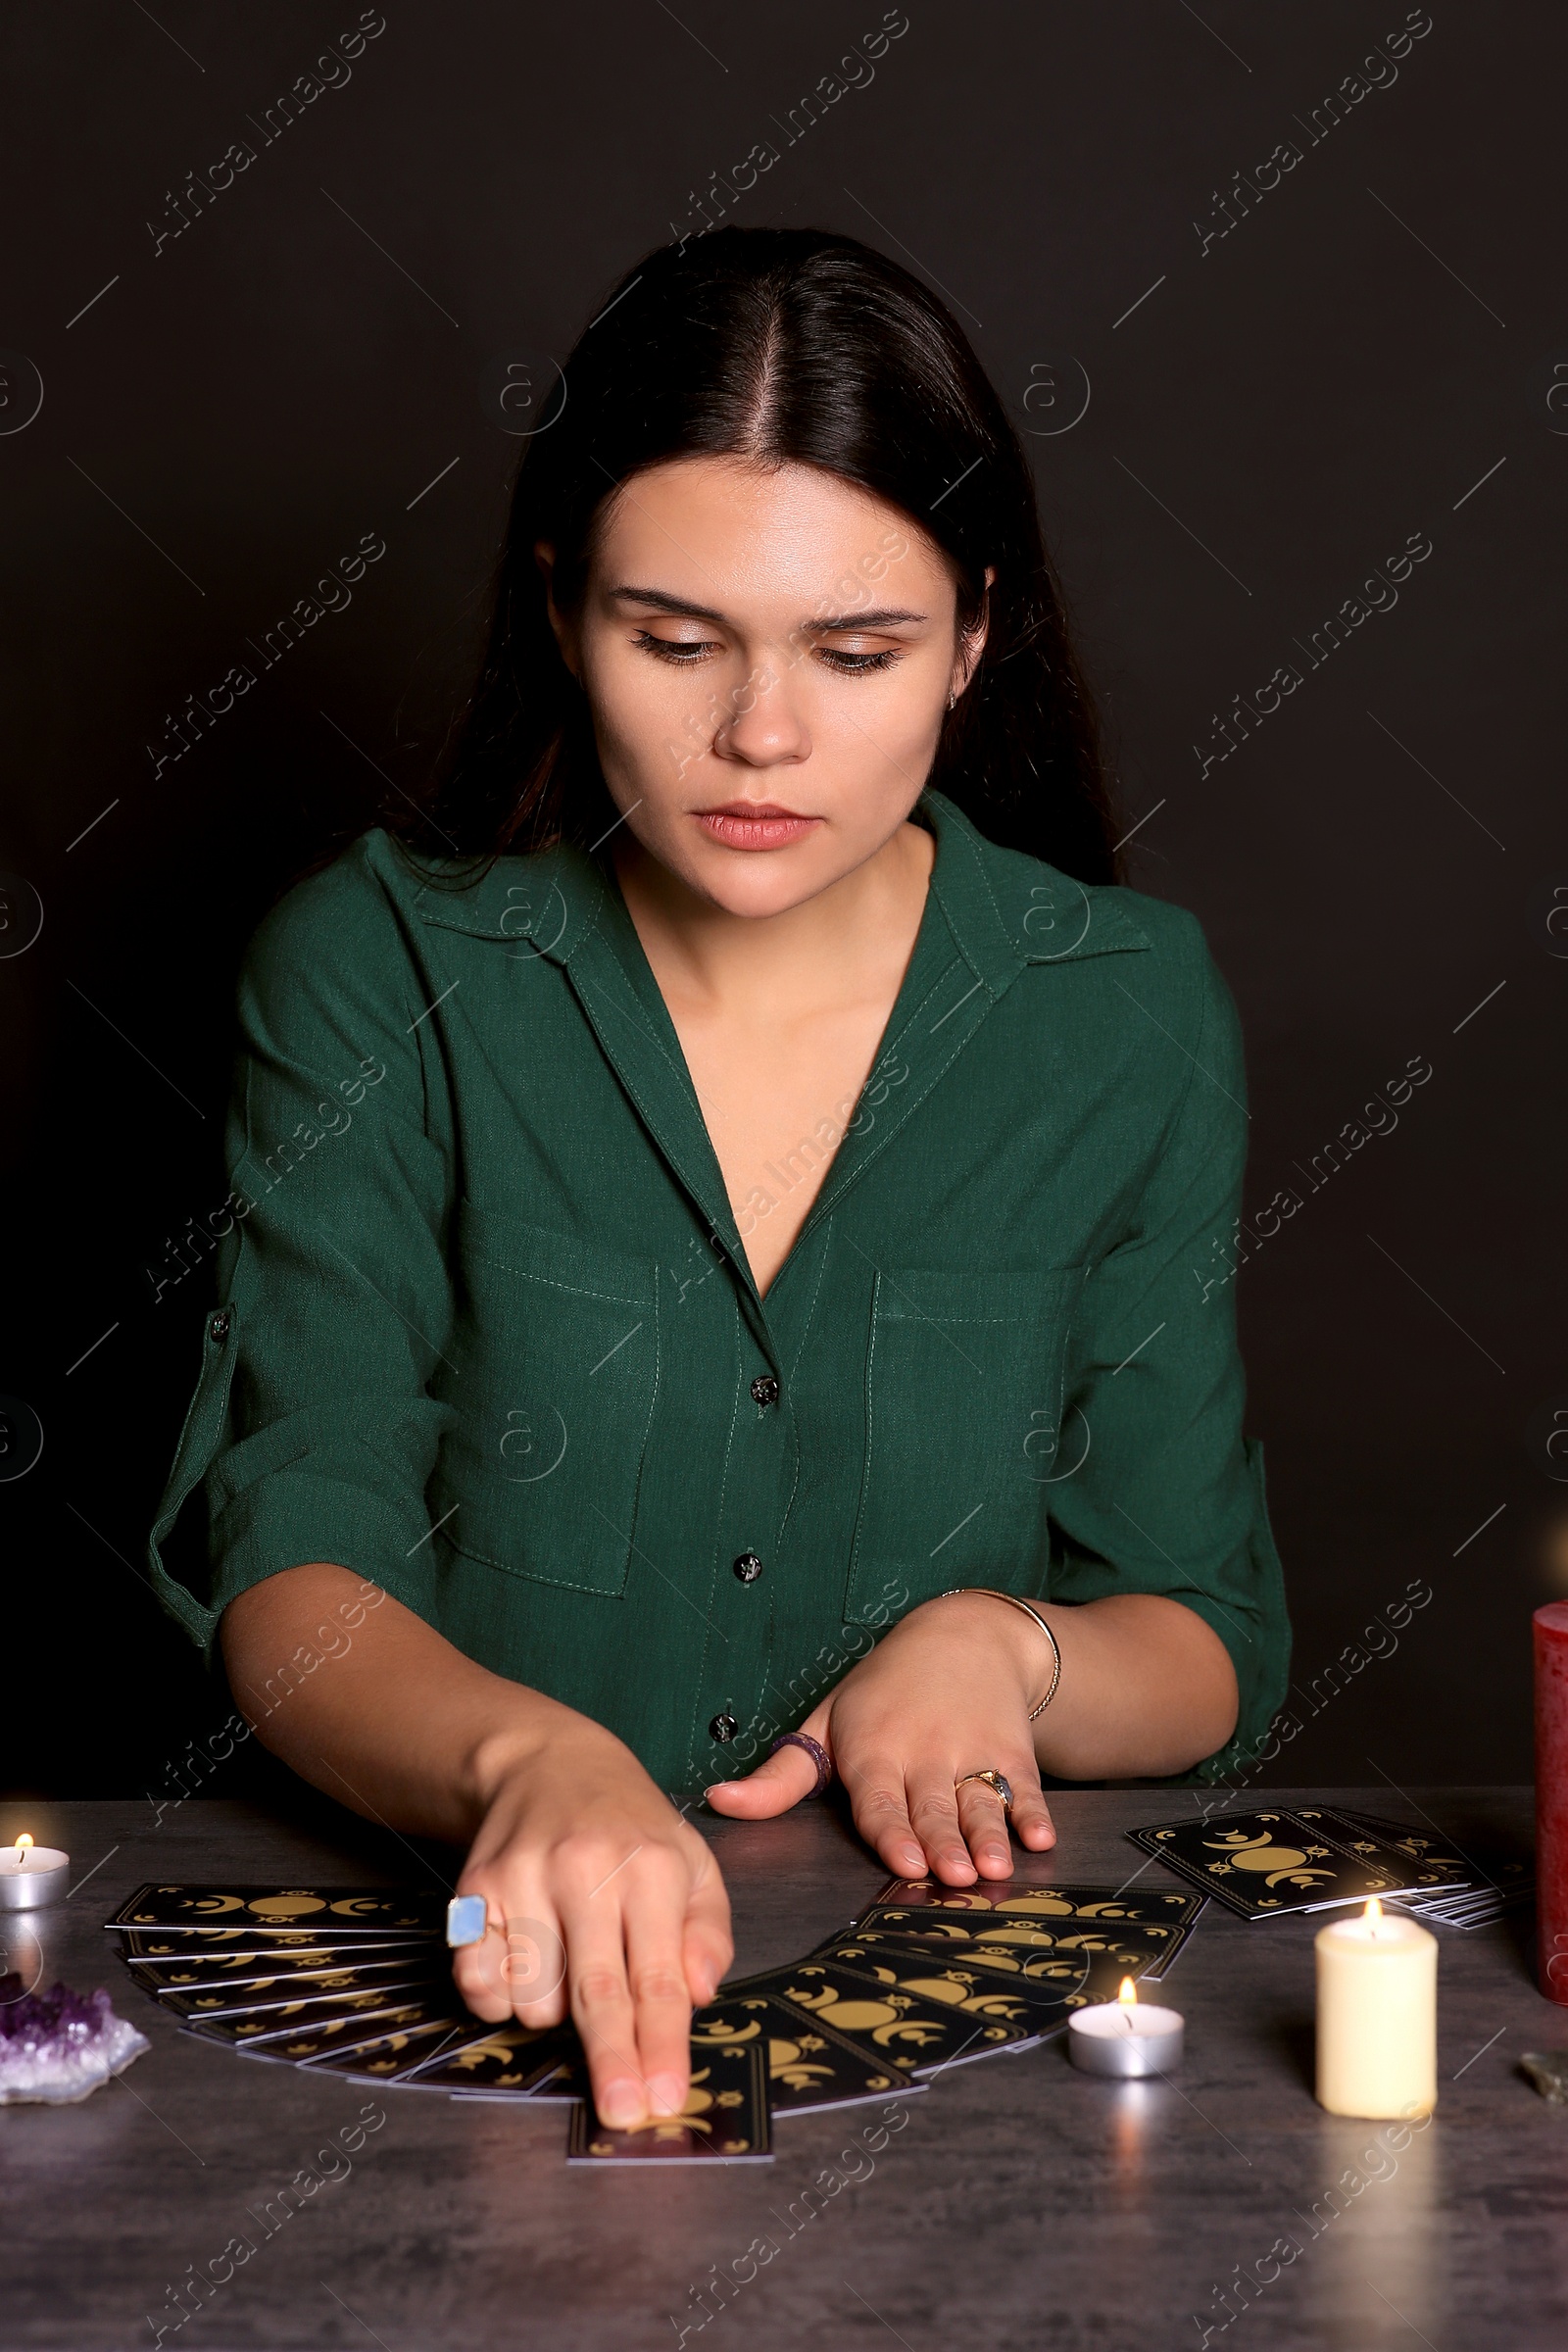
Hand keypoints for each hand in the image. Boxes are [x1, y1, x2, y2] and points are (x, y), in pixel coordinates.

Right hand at [450, 1707, 731, 2130]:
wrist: (548, 1762)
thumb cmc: (631, 1829)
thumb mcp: (692, 1864)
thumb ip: (709, 1933)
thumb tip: (698, 1996)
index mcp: (653, 1868)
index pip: (658, 1975)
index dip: (661, 2045)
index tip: (664, 2098)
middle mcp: (586, 1870)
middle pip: (596, 1992)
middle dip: (611, 2060)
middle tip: (621, 2111)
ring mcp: (524, 1878)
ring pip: (535, 1999)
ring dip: (554, 2011)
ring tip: (570, 1960)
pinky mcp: (475, 1890)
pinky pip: (482, 1983)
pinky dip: (502, 1996)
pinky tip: (525, 1962)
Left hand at [704, 1592, 1056, 1882]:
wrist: (965, 1635)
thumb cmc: (883, 1693)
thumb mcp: (828, 1722)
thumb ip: (781, 1776)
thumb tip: (718, 1804)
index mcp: (873, 1751)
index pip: (879, 1799)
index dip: (891, 1830)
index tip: (901, 1861)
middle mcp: (924, 1754)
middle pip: (932, 1808)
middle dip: (943, 1842)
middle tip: (953, 1874)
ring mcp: (973, 1753)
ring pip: (979, 1802)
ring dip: (988, 1835)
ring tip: (995, 1865)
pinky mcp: (1013, 1752)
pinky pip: (1025, 1789)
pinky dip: (1035, 1813)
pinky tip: (1041, 1838)